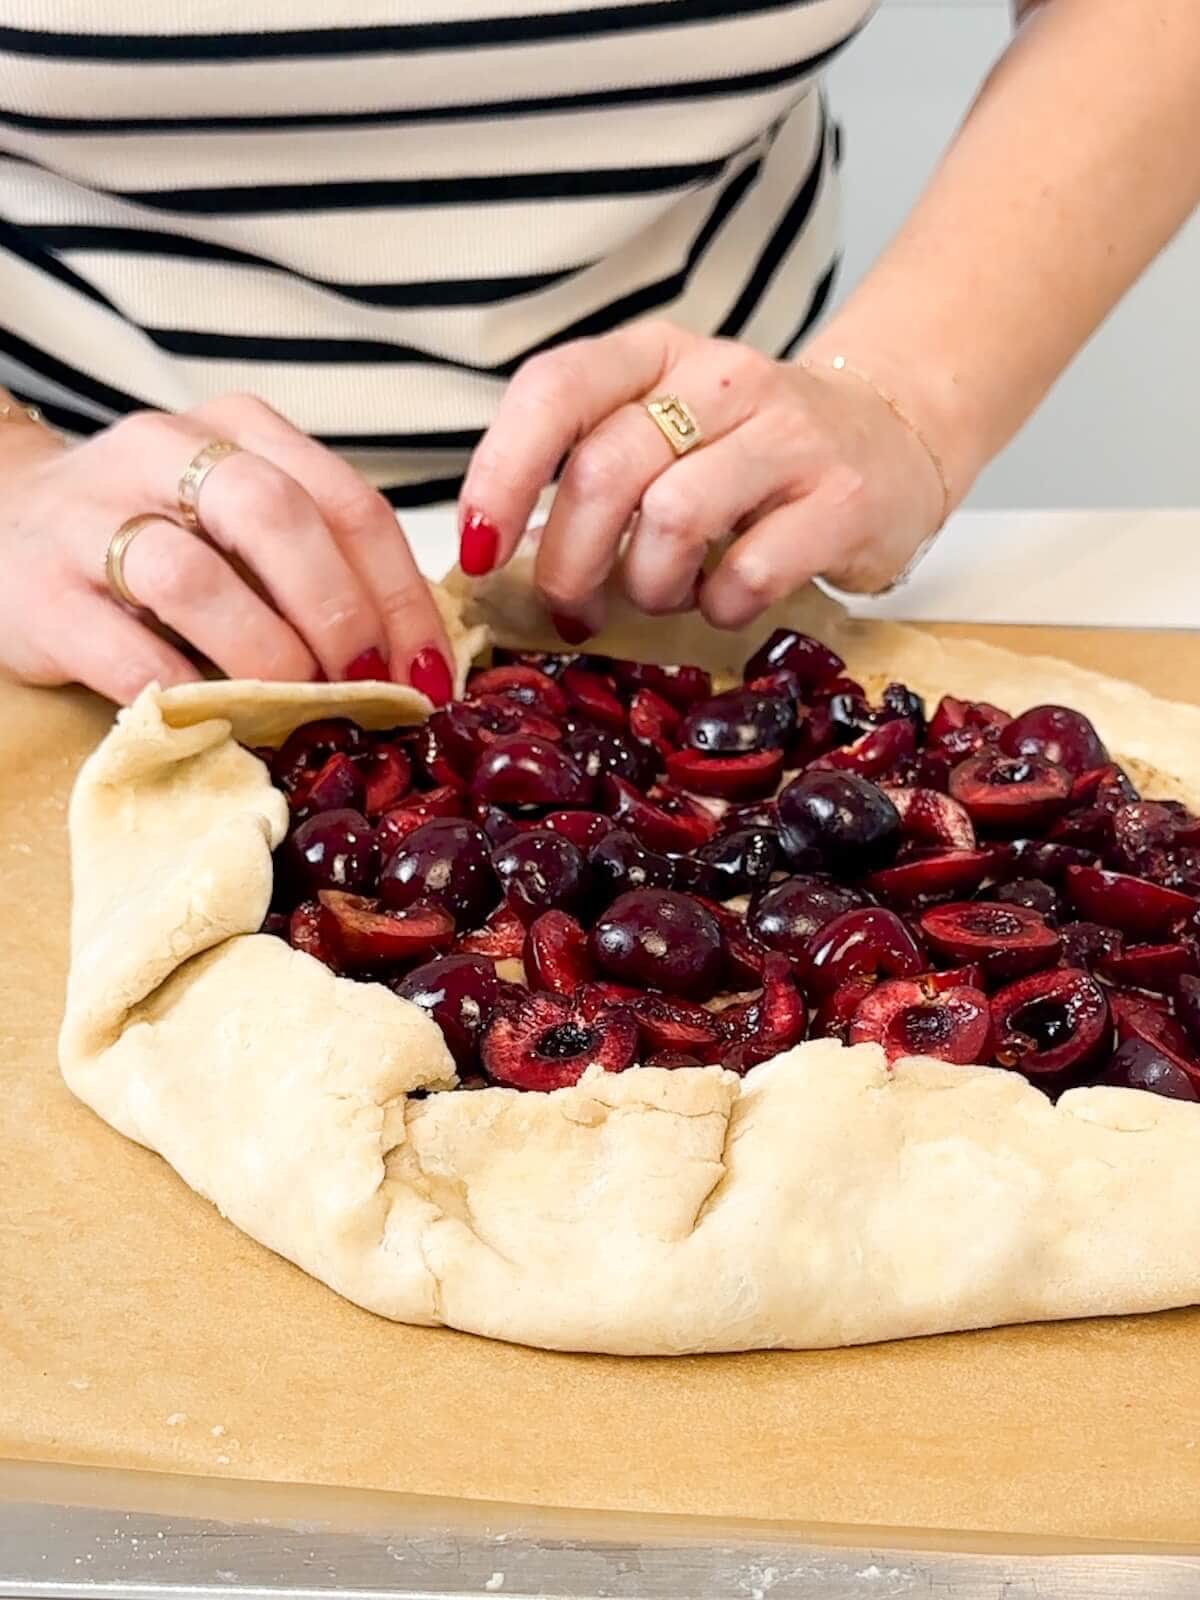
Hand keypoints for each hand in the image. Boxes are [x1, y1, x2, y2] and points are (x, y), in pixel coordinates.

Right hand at [0, 396, 453, 704]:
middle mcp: (167, 452)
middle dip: (342, 614)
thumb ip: (319, 566)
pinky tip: (220, 723)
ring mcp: (94, 515)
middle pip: (278, 518)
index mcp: (242, 431)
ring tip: (300, 708)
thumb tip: (417, 666)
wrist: (2, 522)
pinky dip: (184, 692)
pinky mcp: (41, 591)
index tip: (432, 677)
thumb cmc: (156, 537)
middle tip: (370, 689)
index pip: (349, 504)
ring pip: (196, 576)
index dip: (404, 599)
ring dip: (267, 653)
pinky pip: (122, 647)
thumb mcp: (241, 524)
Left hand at [458, 321, 948, 637]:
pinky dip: (718, 607)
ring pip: (671, 520)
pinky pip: (746, 572)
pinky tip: (726, 598)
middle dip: (568, 564)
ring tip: (664, 595)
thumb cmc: (751, 452)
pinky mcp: (841, 499)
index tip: (480, 550)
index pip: (554, 390)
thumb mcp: (664, 429)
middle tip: (574, 609)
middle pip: (604, 471)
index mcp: (657, 352)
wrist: (893, 438)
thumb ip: (588, 466)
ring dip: (648, 587)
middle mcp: (722, 377)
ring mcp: (788, 434)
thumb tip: (497, 551)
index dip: (500, 474)